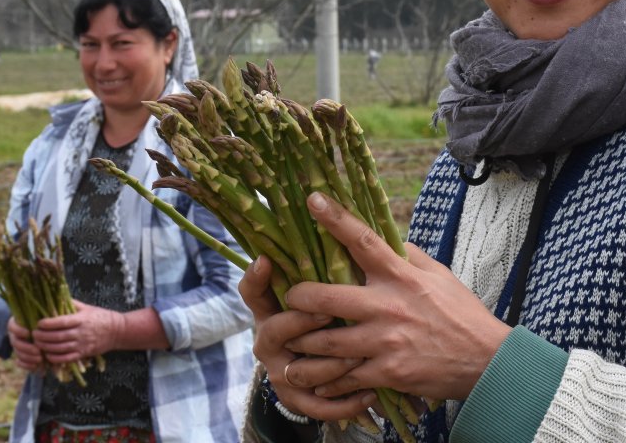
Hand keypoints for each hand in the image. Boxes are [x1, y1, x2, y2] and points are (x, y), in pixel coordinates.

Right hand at [7, 317, 44, 372]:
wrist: (51, 335)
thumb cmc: (49, 324)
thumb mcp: (47, 320)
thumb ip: (46, 322)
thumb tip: (45, 325)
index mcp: (18, 324)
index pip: (12, 326)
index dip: (18, 330)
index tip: (28, 333)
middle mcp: (15, 335)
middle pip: (15, 342)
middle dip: (26, 348)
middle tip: (38, 351)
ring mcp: (17, 346)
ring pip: (17, 353)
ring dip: (28, 357)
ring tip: (40, 359)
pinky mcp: (20, 357)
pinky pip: (19, 362)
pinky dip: (27, 365)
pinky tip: (35, 366)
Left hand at [31, 300, 122, 364]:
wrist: (117, 331)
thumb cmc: (100, 317)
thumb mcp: (87, 307)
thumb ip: (71, 304)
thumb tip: (55, 297)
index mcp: (81, 319)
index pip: (61, 322)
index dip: (48, 323)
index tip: (38, 323)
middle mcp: (81, 332)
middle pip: (58, 336)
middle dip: (43, 336)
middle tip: (33, 335)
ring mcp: (83, 345)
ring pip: (60, 348)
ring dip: (46, 347)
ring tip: (37, 344)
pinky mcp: (84, 354)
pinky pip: (67, 358)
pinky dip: (55, 358)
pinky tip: (48, 355)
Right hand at [240, 254, 374, 422]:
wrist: (336, 368)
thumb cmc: (337, 316)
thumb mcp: (333, 289)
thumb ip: (333, 265)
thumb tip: (344, 219)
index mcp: (275, 309)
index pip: (254, 293)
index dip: (256, 278)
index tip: (265, 260)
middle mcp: (271, 341)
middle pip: (274, 330)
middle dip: (299, 321)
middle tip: (326, 313)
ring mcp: (283, 372)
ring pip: (301, 370)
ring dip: (329, 363)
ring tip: (358, 355)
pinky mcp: (300, 400)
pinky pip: (318, 406)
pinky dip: (344, 401)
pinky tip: (371, 393)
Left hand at [284, 192, 511, 401]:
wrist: (486, 360)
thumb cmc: (461, 313)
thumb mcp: (440, 275)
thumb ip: (408, 256)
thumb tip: (385, 235)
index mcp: (402, 277)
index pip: (363, 241)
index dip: (335, 219)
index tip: (313, 200)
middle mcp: (389, 306)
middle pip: (326, 296)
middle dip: (298, 297)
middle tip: (289, 296)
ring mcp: (385, 341)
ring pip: (326, 341)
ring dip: (303, 343)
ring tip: (291, 344)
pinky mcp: (387, 372)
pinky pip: (345, 377)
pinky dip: (328, 382)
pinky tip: (318, 383)